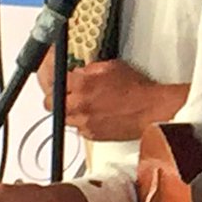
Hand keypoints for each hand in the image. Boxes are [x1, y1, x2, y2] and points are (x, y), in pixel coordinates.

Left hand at [41, 59, 187, 141]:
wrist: (151, 110)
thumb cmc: (137, 90)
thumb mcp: (112, 67)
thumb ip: (89, 70)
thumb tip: (78, 72)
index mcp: (82, 85)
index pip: (53, 81)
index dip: (53, 78)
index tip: (54, 78)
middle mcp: (79, 105)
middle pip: (50, 103)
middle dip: (55, 97)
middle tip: (65, 93)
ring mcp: (84, 122)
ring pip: (63, 118)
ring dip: (69, 110)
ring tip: (84, 105)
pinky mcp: (92, 135)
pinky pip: (78, 128)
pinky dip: (82, 122)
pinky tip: (96, 115)